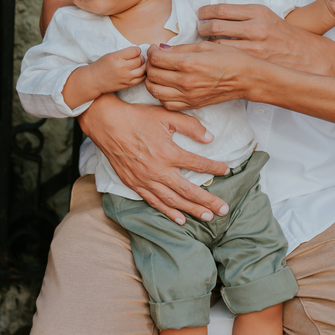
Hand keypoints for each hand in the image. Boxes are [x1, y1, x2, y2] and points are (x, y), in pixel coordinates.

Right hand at [79, 94, 229, 223]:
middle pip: (189, 190)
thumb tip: (209, 138)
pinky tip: (180, 220)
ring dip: (192, 210)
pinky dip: (168, 212)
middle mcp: (158, 170)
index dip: (214, 168)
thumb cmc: (137, 117)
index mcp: (168, 152)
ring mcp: (145, 180)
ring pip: (173, 201)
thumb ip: (190, 126)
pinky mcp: (135, 184)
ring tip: (208, 217)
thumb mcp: (166, 115)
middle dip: (208, 201)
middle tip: (224, 210)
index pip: (198, 164)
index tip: (227, 170)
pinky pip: (154, 202)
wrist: (107, 124)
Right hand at [87, 46, 145, 93]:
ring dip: (143, 66)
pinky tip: (139, 72)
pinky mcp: (127, 85)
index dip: (137, 50)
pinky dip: (143, 74)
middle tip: (137, 58)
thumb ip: (125, 53)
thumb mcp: (111, 54)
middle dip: (141, 57)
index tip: (135, 51)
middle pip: (140, 60)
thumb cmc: (102, 65)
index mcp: (117, 57)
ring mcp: (126, 77)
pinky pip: (141, 79)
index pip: (135, 51)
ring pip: (143, 69)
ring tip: (139, 64)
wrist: (94, 80)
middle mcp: (122, 67)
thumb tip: (139, 52)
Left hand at [146, 41, 258, 110]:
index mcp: (188, 63)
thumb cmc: (229, 59)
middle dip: (149, 65)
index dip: (151, 51)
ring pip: (155, 91)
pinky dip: (161, 95)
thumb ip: (180, 48)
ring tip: (159, 73)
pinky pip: (166, 104)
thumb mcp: (205, 45)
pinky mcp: (191, 105)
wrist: (245, 78)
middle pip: (152, 75)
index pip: (156, 58)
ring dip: (152, 80)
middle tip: (155, 60)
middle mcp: (185, 81)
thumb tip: (161, 49)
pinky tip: (167, 86)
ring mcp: (188, 96)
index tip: (155, 49)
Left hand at [196, 3, 330, 74]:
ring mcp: (254, 47)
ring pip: (217, 45)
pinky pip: (226, 59)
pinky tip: (215, 56)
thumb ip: (244, 15)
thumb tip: (216, 15)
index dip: (205, 12)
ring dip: (206, 45)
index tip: (200, 14)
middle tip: (199, 29)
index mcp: (258, 12)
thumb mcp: (267, 17)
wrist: (308, 57)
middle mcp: (255, 28)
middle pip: (215, 26)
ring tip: (205, 44)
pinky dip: (216, 57)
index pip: (221, 9)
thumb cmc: (285, 36)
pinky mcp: (253, 63)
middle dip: (202, 28)